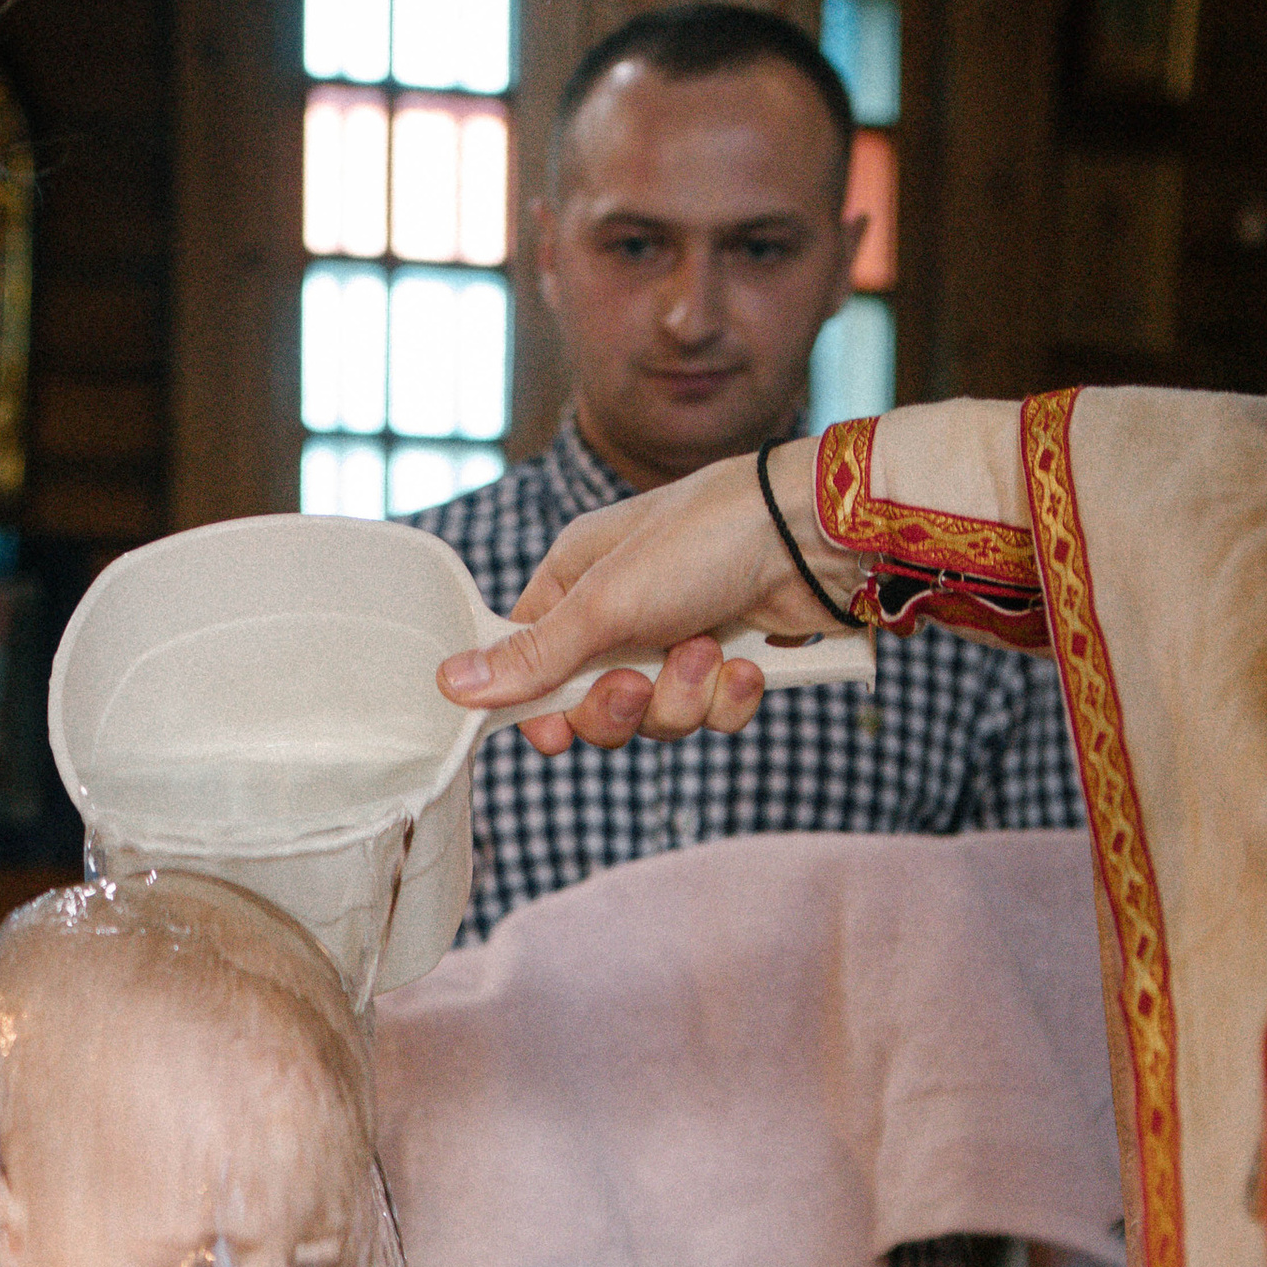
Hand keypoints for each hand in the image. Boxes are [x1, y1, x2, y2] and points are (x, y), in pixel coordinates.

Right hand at [436, 443, 859, 757]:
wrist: (816, 533)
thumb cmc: (705, 538)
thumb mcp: (606, 600)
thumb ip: (535, 655)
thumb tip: (451, 685)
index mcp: (576, 583)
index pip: (530, 666)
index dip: (540, 708)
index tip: (553, 733)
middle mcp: (622, 612)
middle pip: (592, 707)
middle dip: (624, 706)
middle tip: (640, 681)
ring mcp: (676, 638)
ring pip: (656, 717)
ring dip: (685, 697)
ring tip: (711, 651)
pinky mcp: (729, 660)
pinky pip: (711, 715)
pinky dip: (731, 697)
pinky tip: (750, 661)